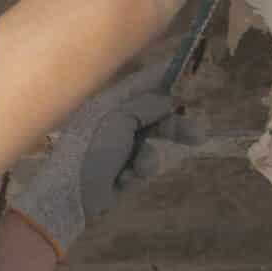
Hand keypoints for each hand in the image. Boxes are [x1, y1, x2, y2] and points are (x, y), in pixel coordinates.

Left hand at [3, 67, 206, 257]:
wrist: (71, 195)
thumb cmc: (91, 150)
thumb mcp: (118, 121)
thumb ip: (144, 107)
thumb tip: (166, 100)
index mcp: (109, 103)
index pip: (141, 84)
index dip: (165, 78)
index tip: (191, 74)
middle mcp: (114, 121)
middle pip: (154, 117)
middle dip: (174, 126)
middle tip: (200, 135)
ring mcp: (117, 147)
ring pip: (150, 147)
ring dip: (147, 159)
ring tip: (138, 169)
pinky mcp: (121, 171)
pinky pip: (141, 168)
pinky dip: (135, 174)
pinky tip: (122, 181)